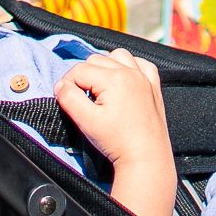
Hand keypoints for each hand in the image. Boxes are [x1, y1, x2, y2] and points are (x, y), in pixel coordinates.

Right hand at [54, 48, 177, 215]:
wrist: (145, 158)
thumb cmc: (117, 142)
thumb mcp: (86, 122)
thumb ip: (69, 99)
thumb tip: (61, 85)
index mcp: (114, 78)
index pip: (79, 70)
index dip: (67, 83)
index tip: (67, 99)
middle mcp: (130, 72)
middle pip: (95, 60)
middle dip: (84, 76)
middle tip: (83, 98)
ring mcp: (144, 78)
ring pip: (117, 56)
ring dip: (105, 66)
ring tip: (100, 88)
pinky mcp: (153, 86)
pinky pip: (140, 63)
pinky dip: (130, 66)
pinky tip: (123, 80)